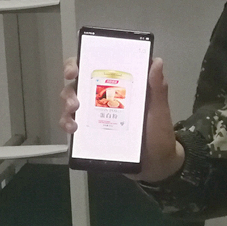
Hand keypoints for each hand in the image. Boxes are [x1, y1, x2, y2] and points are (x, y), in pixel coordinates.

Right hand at [60, 57, 184, 182]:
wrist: (156, 164)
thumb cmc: (159, 132)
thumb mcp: (159, 109)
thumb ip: (158, 87)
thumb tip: (156, 61)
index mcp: (121, 85)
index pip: (97, 66)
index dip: (81, 63)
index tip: (74, 70)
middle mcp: (105, 96)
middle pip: (78, 84)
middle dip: (70, 90)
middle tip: (75, 102)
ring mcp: (96, 114)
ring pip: (72, 103)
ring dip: (67, 106)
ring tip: (74, 115)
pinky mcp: (91, 132)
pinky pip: (72, 124)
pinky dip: (67, 124)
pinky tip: (72, 129)